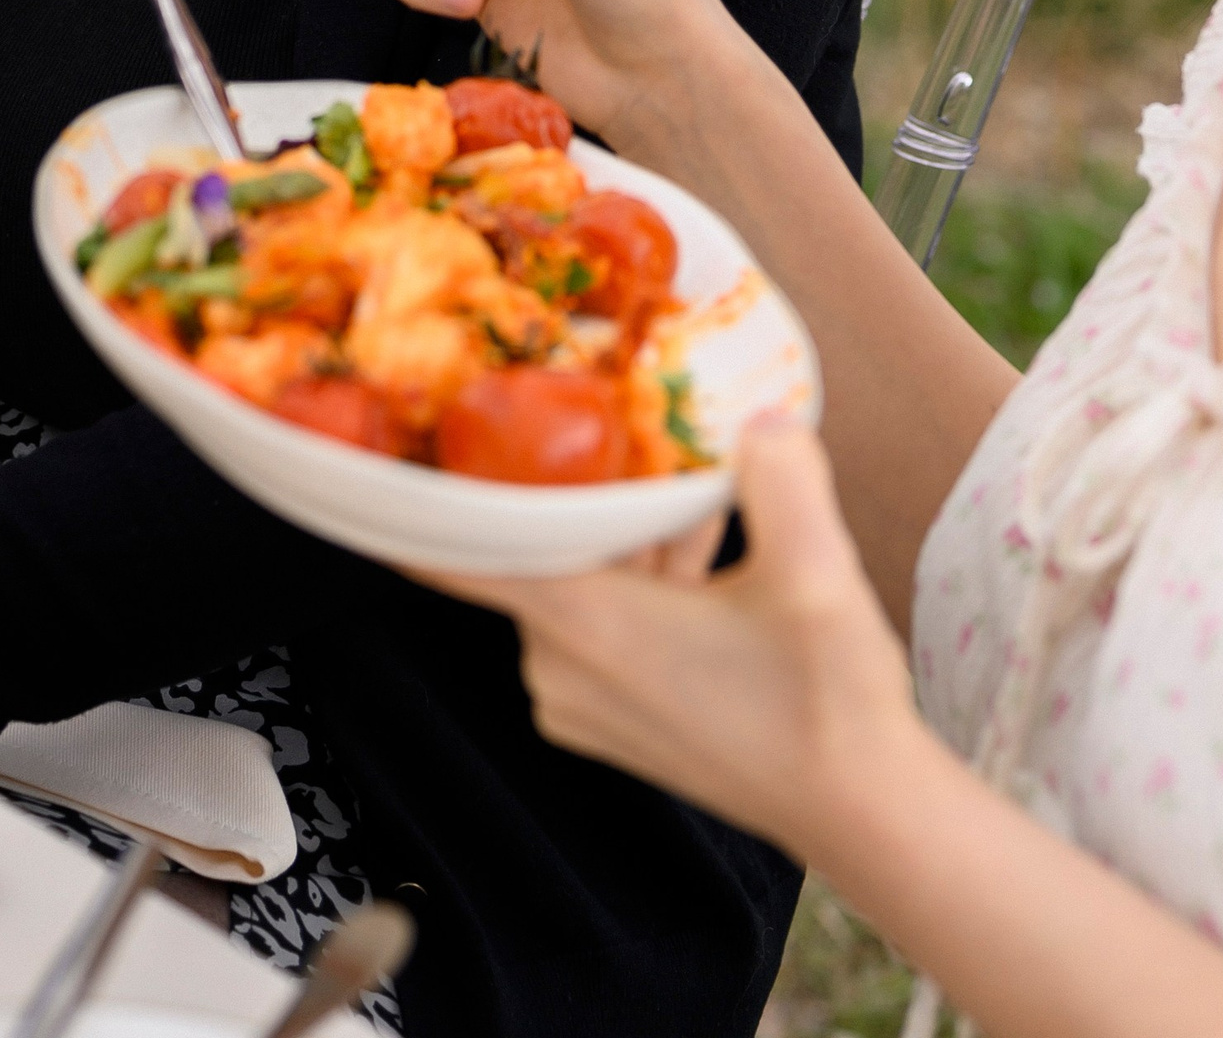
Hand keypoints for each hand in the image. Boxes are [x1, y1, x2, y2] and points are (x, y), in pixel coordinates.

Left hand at [444, 419, 926, 864]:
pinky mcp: (606, 720)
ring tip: (715, 529)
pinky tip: (710, 573)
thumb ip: (781, 473)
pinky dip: (641, 586)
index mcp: (585, 626)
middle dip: (600, 494)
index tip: (364, 455)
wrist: (858, 806)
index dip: (404, 504)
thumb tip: (756, 416)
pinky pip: (597, 622)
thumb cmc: (828, 700)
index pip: (458, 555)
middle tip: (678, 468)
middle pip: (540, 544)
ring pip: (577, 578)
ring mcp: (578, 701)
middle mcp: (559, 668)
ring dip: (632, 541)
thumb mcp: (817, 569)